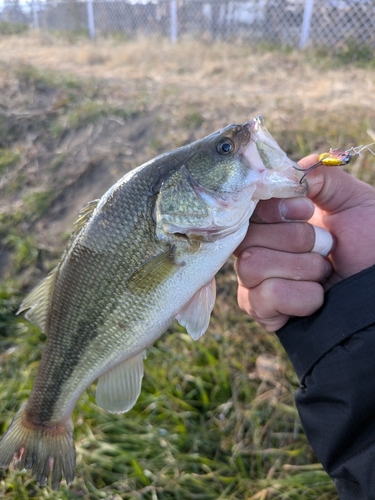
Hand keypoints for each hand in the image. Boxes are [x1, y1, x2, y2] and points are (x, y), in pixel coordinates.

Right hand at [234, 155, 374, 330]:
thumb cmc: (369, 244)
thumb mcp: (354, 201)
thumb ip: (323, 177)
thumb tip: (295, 168)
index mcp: (274, 219)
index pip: (247, 207)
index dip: (274, 208)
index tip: (307, 209)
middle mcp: (258, 246)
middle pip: (246, 237)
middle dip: (296, 240)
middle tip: (326, 247)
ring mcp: (255, 279)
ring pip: (251, 266)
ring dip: (300, 269)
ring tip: (324, 273)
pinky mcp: (260, 309)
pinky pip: (262, 298)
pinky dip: (300, 297)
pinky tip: (317, 298)